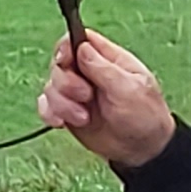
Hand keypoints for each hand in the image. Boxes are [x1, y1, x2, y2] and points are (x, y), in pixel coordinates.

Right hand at [40, 32, 173, 169]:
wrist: (141, 151)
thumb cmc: (145, 117)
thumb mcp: (130, 90)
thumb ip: (104, 69)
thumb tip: (82, 47)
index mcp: (109, 61)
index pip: (80, 40)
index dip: (67, 46)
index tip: (66, 61)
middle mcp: (89, 73)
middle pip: (59, 64)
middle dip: (66, 82)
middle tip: (85, 96)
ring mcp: (76, 93)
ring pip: (50, 86)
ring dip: (62, 103)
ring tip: (82, 117)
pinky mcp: (67, 110)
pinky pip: (45, 105)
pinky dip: (50, 113)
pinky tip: (62, 122)